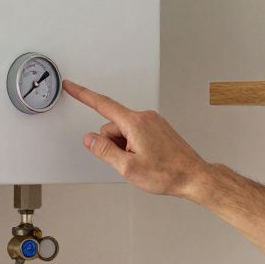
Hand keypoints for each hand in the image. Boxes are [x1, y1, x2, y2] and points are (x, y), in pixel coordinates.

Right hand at [63, 80, 213, 202]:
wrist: (193, 177)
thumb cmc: (167, 173)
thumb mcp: (127, 167)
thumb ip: (104, 151)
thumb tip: (89, 139)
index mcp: (135, 123)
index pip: (102, 105)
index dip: (83, 95)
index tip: (71, 86)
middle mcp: (145, 117)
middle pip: (112, 126)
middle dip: (112, 143)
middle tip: (127, 161)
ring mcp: (153, 122)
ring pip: (124, 131)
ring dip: (124, 146)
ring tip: (141, 162)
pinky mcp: (158, 128)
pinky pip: (136, 133)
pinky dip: (134, 145)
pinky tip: (146, 159)